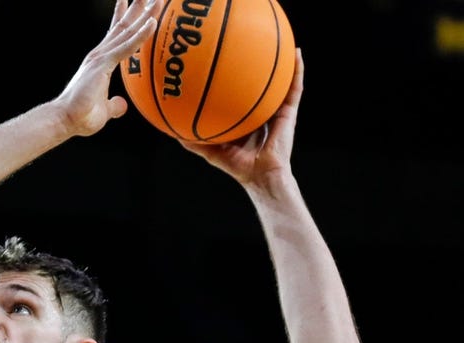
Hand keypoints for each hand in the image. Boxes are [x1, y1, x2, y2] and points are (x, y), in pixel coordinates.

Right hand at [53, 0, 158, 136]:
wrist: (65, 120)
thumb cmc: (80, 117)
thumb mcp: (104, 111)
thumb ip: (114, 106)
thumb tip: (121, 105)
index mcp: (99, 62)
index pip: (115, 36)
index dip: (124, 18)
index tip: (130, 3)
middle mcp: (99, 55)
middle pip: (123, 27)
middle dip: (137, 9)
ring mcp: (101, 58)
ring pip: (128, 31)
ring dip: (144, 15)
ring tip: (158, 0)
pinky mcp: (103, 64)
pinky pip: (127, 47)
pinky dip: (141, 35)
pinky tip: (153, 22)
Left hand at [180, 48, 304, 187]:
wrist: (260, 175)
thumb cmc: (238, 166)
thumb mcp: (211, 151)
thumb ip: (193, 142)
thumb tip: (171, 132)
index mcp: (245, 119)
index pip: (239, 97)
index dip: (234, 82)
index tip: (223, 65)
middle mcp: (261, 112)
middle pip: (259, 86)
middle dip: (256, 68)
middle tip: (249, 48)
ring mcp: (276, 111)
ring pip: (281, 82)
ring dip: (283, 62)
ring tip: (282, 41)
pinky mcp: (288, 112)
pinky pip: (294, 88)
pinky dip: (297, 70)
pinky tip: (296, 53)